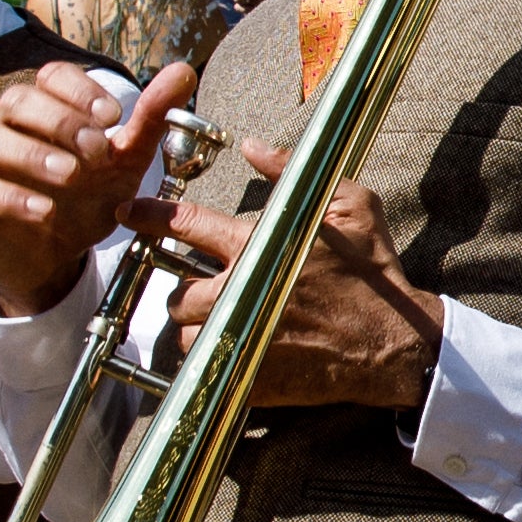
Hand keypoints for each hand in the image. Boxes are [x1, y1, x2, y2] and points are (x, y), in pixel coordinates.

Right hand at [0, 56, 186, 319]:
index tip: (113, 117)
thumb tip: (183, 71)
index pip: (52, 77)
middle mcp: (10, 127)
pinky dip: (10, 197)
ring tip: (69, 175)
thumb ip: (150, 119)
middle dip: (59, 121)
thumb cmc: (84, 200)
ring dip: (33, 154)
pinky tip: (43, 210)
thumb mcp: (125, 163)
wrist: (56, 257)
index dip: (80, 90)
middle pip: (18, 101)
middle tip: (96, 150)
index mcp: (48, 110)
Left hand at [163, 142, 441, 410]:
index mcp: (260, 246)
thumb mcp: (350, 206)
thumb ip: (294, 173)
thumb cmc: (373, 273)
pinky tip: (236, 349)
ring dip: (197, 327)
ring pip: (187, 335)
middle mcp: (244, 291)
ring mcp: (246, 336)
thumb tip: (253, 147)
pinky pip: (209, 367)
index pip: (186, 225)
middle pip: (176, 293)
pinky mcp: (252, 374)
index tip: (128, 211)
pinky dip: (214, 358)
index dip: (150, 216)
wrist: (394, 343)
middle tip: (201, 288)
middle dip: (182, 291)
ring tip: (221, 321)